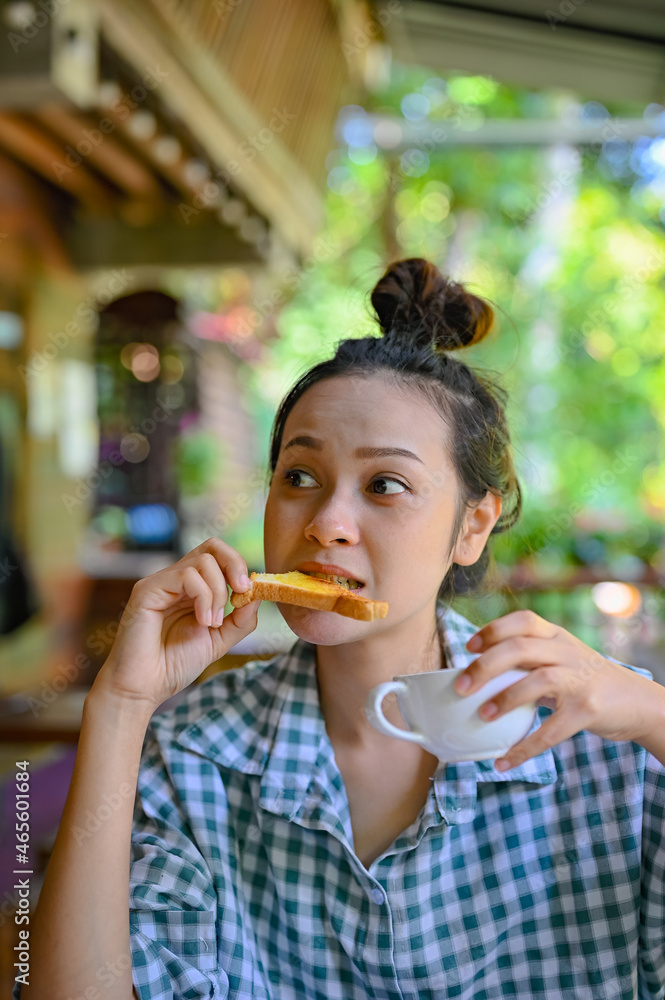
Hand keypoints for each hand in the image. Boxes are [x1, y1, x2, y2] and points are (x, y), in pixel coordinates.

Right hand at [91, 538, 261, 710]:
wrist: (143, 688)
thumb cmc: (173, 665)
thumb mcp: (218, 640)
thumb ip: (240, 619)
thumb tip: (258, 593)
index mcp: (191, 588)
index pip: (218, 555)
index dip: (238, 566)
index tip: (248, 591)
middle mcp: (175, 579)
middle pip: (212, 546)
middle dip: (235, 564)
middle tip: (242, 590)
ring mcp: (160, 582)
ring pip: (203, 561)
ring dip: (218, 592)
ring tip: (211, 623)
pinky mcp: (147, 589)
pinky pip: (186, 575)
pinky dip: (203, 596)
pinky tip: (201, 621)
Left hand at [454, 609, 659, 770]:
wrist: (637, 702)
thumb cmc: (587, 680)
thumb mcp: (561, 660)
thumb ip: (529, 661)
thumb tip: (479, 674)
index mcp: (557, 636)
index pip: (523, 621)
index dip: (493, 630)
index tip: (469, 647)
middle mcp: (568, 652)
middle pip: (520, 648)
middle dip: (485, 666)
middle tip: (461, 687)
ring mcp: (580, 680)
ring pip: (537, 681)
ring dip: (504, 699)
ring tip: (482, 716)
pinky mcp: (588, 710)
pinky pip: (551, 730)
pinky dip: (524, 748)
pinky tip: (504, 760)